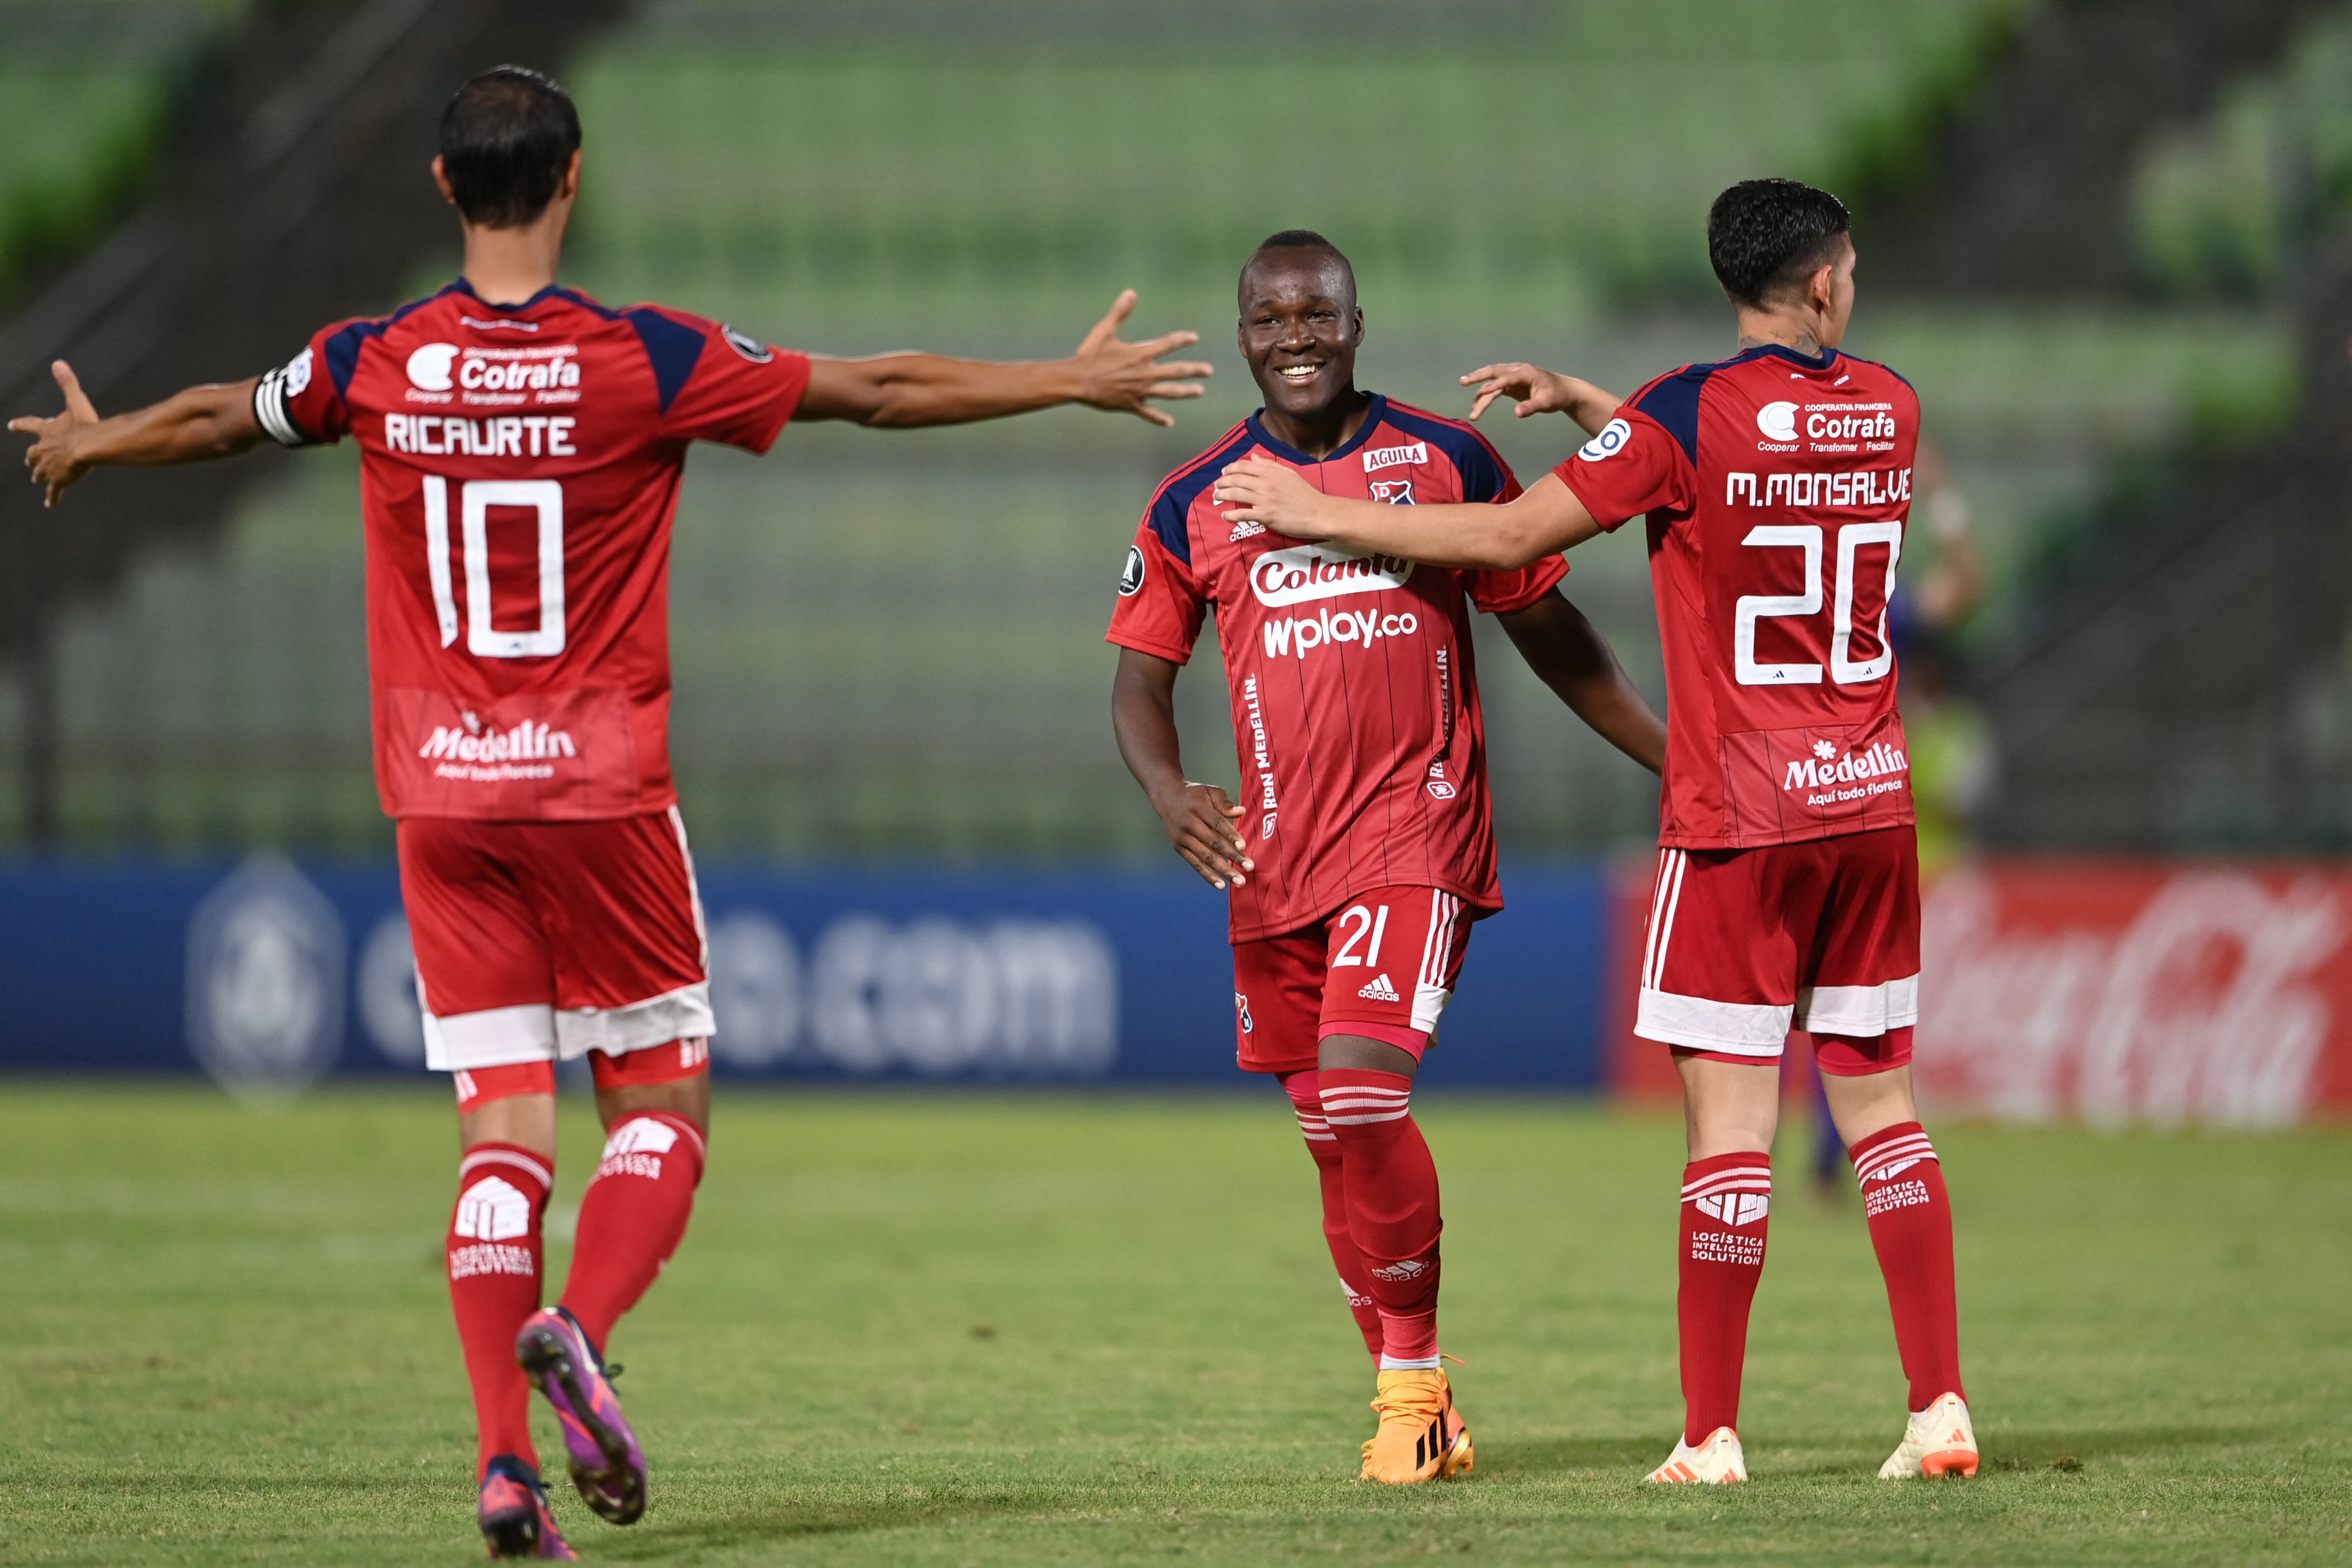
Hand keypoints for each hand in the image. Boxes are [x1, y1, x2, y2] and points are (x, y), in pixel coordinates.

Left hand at [9, 361, 100, 507]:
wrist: (88, 447)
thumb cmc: (83, 425)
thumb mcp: (75, 401)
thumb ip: (67, 383)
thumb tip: (58, 363)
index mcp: (46, 430)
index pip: (29, 426)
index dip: (21, 426)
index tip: (12, 426)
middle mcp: (43, 449)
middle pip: (32, 454)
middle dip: (31, 458)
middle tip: (29, 462)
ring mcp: (49, 466)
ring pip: (40, 472)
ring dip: (38, 475)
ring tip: (37, 480)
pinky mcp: (59, 479)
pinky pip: (54, 491)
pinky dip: (52, 497)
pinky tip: (50, 505)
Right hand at [1071, 290, 1214, 427]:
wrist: (1078, 381)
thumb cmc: (1090, 355)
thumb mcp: (1105, 331)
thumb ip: (1120, 313)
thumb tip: (1131, 292)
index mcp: (1141, 354)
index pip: (1168, 344)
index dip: (1182, 340)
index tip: (1194, 338)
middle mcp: (1145, 374)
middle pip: (1176, 371)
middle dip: (1194, 370)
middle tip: (1209, 371)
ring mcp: (1140, 391)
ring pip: (1168, 393)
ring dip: (1185, 392)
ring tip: (1200, 391)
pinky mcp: (1131, 405)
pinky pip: (1148, 413)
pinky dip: (1158, 418)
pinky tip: (1169, 422)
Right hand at [1153, 780, 1253, 889]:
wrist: (1167, 797)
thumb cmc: (1195, 794)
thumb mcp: (1210, 791)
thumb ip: (1225, 803)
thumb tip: (1242, 812)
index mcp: (1198, 808)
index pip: (1217, 824)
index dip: (1230, 835)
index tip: (1244, 847)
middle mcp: (1189, 824)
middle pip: (1213, 843)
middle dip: (1232, 857)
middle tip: (1249, 867)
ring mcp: (1183, 838)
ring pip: (1205, 857)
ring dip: (1223, 871)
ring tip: (1239, 881)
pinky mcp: (1179, 848)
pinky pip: (1195, 864)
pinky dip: (1208, 875)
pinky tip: (1221, 885)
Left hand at [1211, 456, 1329, 537]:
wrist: (1318, 512)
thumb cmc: (1305, 494)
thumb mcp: (1289, 473)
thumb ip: (1270, 465)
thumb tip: (1253, 458)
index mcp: (1270, 472)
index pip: (1244, 466)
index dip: (1230, 469)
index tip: (1224, 473)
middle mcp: (1265, 483)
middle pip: (1236, 479)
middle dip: (1222, 482)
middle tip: (1216, 486)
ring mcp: (1264, 499)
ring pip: (1236, 494)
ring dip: (1222, 495)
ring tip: (1216, 497)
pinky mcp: (1265, 515)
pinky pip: (1242, 513)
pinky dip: (1230, 514)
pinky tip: (1224, 515)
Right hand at [1459, 362, 1586, 421]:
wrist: (1563, 391)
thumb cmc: (1556, 395)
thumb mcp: (1546, 403)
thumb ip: (1531, 407)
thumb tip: (1517, 413)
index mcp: (1525, 372)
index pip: (1506, 378)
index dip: (1494, 385)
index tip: (1482, 393)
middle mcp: (1516, 371)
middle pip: (1493, 372)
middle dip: (1477, 377)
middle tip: (1462, 382)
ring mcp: (1512, 377)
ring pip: (1491, 381)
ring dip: (1480, 393)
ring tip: (1472, 411)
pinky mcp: (1511, 384)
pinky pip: (1495, 388)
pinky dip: (1486, 395)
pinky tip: (1477, 404)